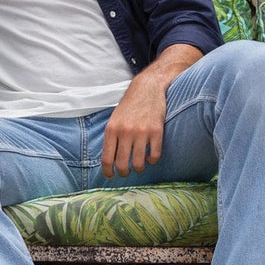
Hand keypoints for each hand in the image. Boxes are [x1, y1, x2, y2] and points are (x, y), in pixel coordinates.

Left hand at [100, 44, 204, 178]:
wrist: (147, 88)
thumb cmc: (130, 105)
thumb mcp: (115, 119)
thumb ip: (112, 138)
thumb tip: (110, 160)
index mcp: (112, 130)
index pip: (107, 158)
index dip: (108, 171)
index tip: (110, 176)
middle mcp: (125, 132)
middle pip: (123, 164)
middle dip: (124, 172)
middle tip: (126, 172)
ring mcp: (142, 133)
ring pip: (139, 164)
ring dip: (139, 168)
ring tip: (139, 165)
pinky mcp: (156, 132)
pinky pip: (154, 156)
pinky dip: (152, 161)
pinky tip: (150, 157)